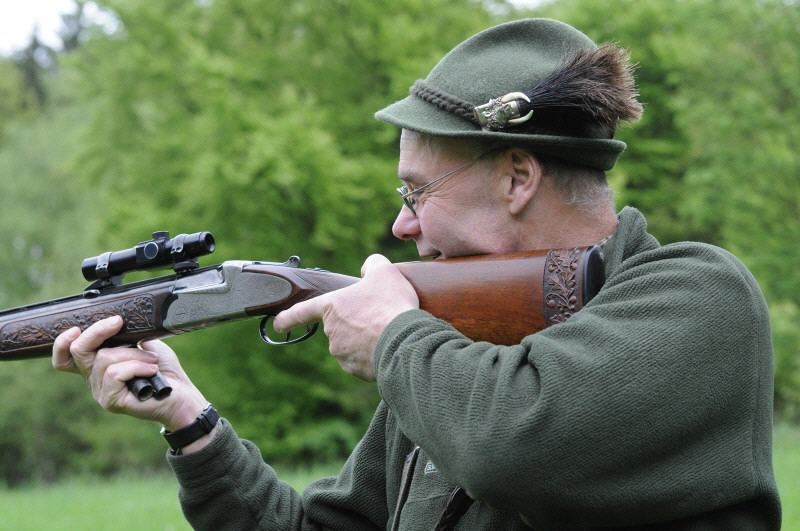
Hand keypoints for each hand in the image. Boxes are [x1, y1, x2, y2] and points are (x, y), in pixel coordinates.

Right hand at [52, 316, 208, 431]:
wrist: (182, 395)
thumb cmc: (162, 368)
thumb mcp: (143, 343)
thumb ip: (124, 335)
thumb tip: (114, 320)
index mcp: (97, 364)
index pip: (64, 358)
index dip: (62, 343)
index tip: (76, 328)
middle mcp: (93, 378)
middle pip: (77, 351)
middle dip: (97, 331)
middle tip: (118, 322)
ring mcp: (100, 391)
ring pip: (104, 358)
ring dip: (133, 353)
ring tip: (152, 360)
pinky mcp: (111, 401)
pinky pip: (115, 373)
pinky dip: (137, 366)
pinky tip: (151, 370)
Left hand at [273, 254, 418, 380]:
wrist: (403, 339)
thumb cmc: (390, 304)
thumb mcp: (385, 272)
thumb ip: (373, 264)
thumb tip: (369, 267)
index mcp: (332, 307)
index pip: (302, 312)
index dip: (288, 318)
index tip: (277, 325)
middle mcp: (332, 332)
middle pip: (339, 327)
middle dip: (355, 323)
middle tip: (378, 317)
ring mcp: (342, 354)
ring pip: (352, 345)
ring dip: (365, 340)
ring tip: (388, 333)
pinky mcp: (356, 370)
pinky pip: (363, 362)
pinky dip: (373, 356)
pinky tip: (390, 347)